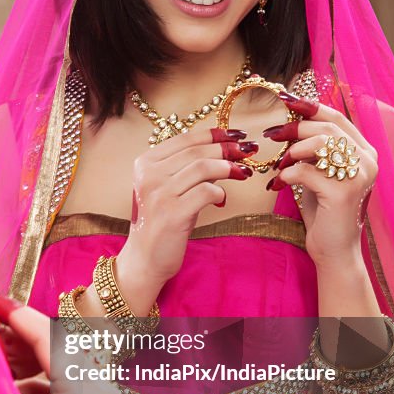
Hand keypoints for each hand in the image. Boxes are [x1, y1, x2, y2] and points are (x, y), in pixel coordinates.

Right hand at [119, 126, 256, 289]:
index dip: (214, 134)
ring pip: (202, 168)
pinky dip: (219, 192)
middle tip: (248, 151)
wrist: (145, 259)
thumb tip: (224, 150)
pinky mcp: (172, 213)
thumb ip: (187, 169)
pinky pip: (206, 192)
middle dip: (227, 149)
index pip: (185, 139)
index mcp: (145, 163)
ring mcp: (158, 194)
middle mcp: (148, 175)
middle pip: (196, 152)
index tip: (237, 135)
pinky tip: (221, 200)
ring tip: (242, 172)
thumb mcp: (169, 189)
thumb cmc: (161, 222)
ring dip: (228, 168)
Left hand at [263, 94, 377, 267]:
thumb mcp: (321, 173)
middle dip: (295, 127)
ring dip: (291, 151)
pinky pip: (306, 170)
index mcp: (365, 152)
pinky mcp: (342, 192)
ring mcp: (358, 176)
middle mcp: (368, 161)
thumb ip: (316, 149)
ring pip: (319, 143)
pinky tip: (279, 184)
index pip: (338, 118)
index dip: (311, 106)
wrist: (334, 250)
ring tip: (279, 165)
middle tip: (271, 133)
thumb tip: (292, 119)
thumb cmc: (324, 211)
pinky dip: (287, 174)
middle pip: (327, 127)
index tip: (285, 99)